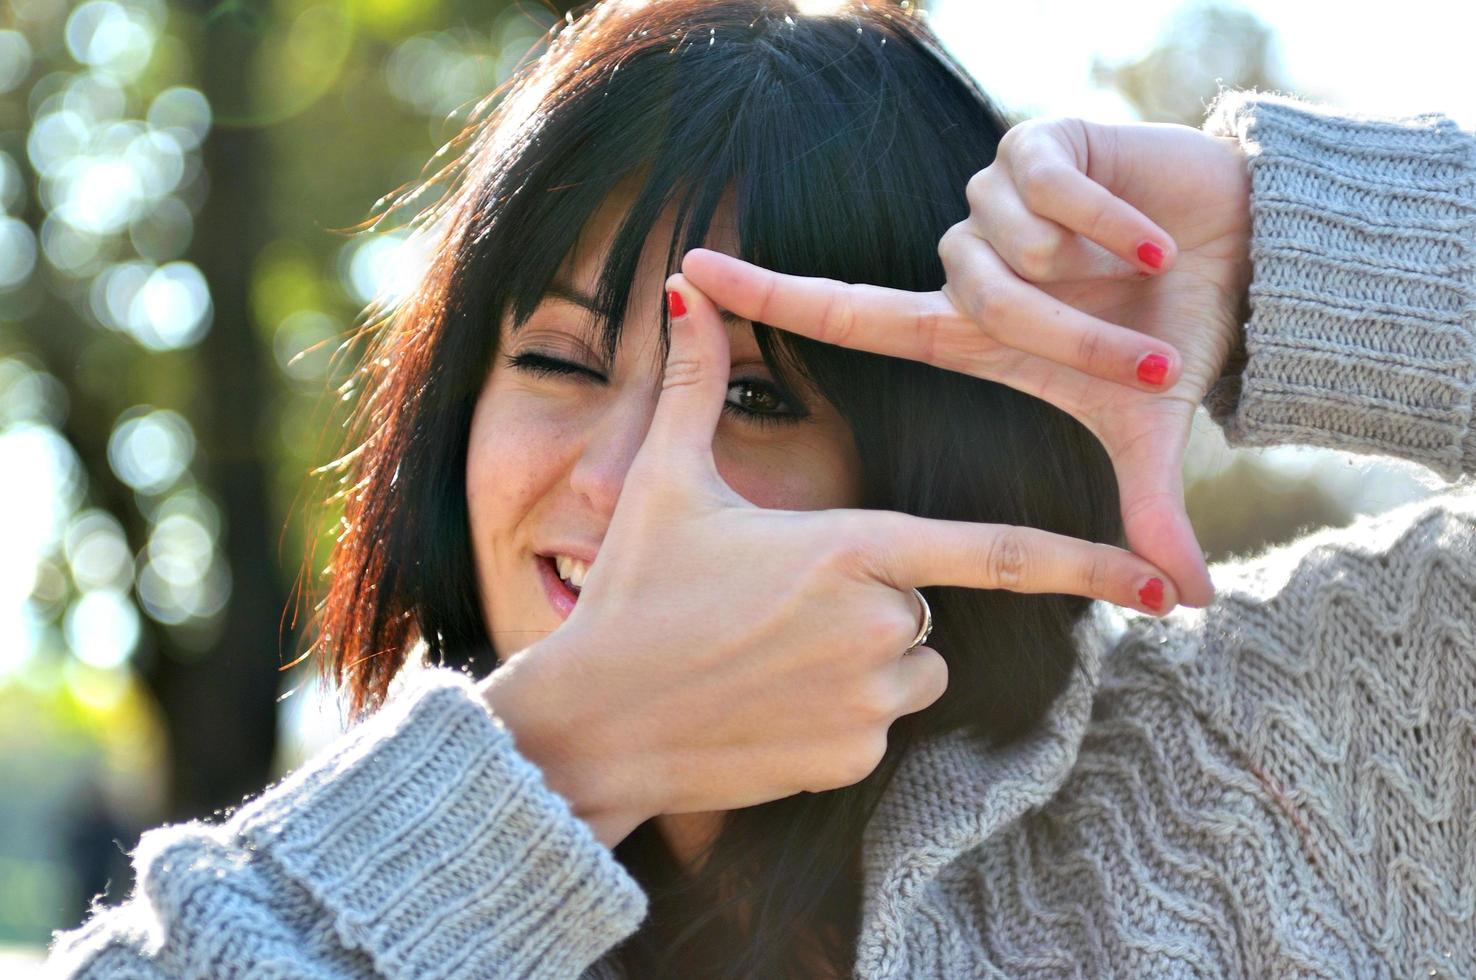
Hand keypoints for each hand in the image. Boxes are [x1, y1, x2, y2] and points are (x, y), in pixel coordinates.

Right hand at [479, 275, 1180, 847]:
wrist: (593, 726)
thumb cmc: (632, 594)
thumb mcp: (664, 481)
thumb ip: (696, 382)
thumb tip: (687, 286)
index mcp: (850, 549)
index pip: (997, 553)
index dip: (1086, 564)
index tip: (1158, 583)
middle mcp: (876, 627)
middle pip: (926, 601)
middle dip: (878, 595)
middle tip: (779, 602)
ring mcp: (866, 704)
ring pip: (911, 666)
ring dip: (866, 657)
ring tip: (772, 653)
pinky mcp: (850, 763)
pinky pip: (878, 725)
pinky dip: (841, 713)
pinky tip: (766, 704)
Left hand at [681, 119, 1251, 607]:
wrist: (1246, 259)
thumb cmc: (1176, 336)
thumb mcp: (1148, 427)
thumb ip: (1147, 510)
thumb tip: (1190, 603)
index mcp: (964, 329)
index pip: (844, 314)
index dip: (767, 298)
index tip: (688, 273)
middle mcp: (966, 262)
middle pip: (971, 295)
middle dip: (1067, 334)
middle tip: (1151, 359)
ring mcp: (997, 199)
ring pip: (1001, 241)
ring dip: (1086, 273)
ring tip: (1145, 274)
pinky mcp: (1039, 144)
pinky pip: (1043, 185)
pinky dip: (1108, 219)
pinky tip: (1151, 234)